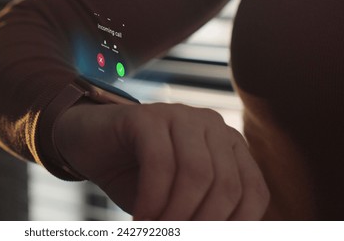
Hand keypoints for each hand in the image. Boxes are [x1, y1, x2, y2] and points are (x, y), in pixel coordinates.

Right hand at [55, 102, 269, 219]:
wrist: (90, 146)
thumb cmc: (136, 177)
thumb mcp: (177, 200)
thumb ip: (203, 215)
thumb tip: (221, 237)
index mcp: (228, 146)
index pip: (253, 192)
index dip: (234, 227)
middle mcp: (210, 125)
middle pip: (227, 184)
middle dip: (202, 225)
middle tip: (175, 238)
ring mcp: (179, 115)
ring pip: (197, 173)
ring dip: (176, 215)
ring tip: (157, 231)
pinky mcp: (146, 116)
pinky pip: (160, 163)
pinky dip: (152, 199)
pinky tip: (141, 218)